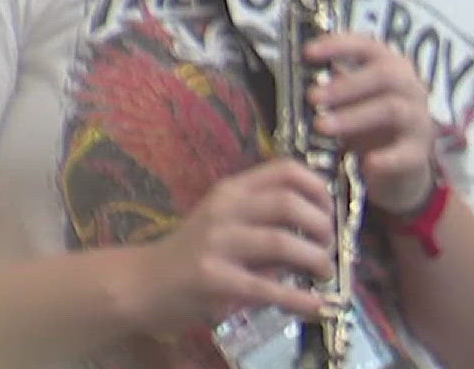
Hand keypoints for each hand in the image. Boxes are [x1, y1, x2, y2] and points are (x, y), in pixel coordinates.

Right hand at [121, 158, 335, 332]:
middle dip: (322, 225)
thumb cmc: (194, 250)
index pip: (285, 170)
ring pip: (282, 242)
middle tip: (330, 245)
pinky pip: (268, 287)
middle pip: (289, 203)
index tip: (331, 209)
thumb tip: (322, 228)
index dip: (318, 187)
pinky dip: (299, 297)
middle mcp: (225, 210)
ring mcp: (217, 244)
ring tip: (324, 271)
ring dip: (315, 259)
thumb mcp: (226, 220)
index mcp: (232, 190)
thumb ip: (265, 216)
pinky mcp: (213, 281)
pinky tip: (315, 305)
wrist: (143, 283)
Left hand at [306, 31, 438, 213]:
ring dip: (355, 116)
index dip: (339, 45)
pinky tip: (367, 163)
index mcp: (391, 69)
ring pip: (393, 109)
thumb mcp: (349, 105)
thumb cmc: (369, 129)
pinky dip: (386, 158)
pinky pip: (406, 153)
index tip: (307, 52)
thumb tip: (293, 77)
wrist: (399, 169)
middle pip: (385, 75)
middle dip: (346, 85)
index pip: (369, 46)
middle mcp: (410, 88)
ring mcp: (418, 120)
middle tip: (312, 97)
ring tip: (322, 127)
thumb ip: (330, 91)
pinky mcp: (418, 153)